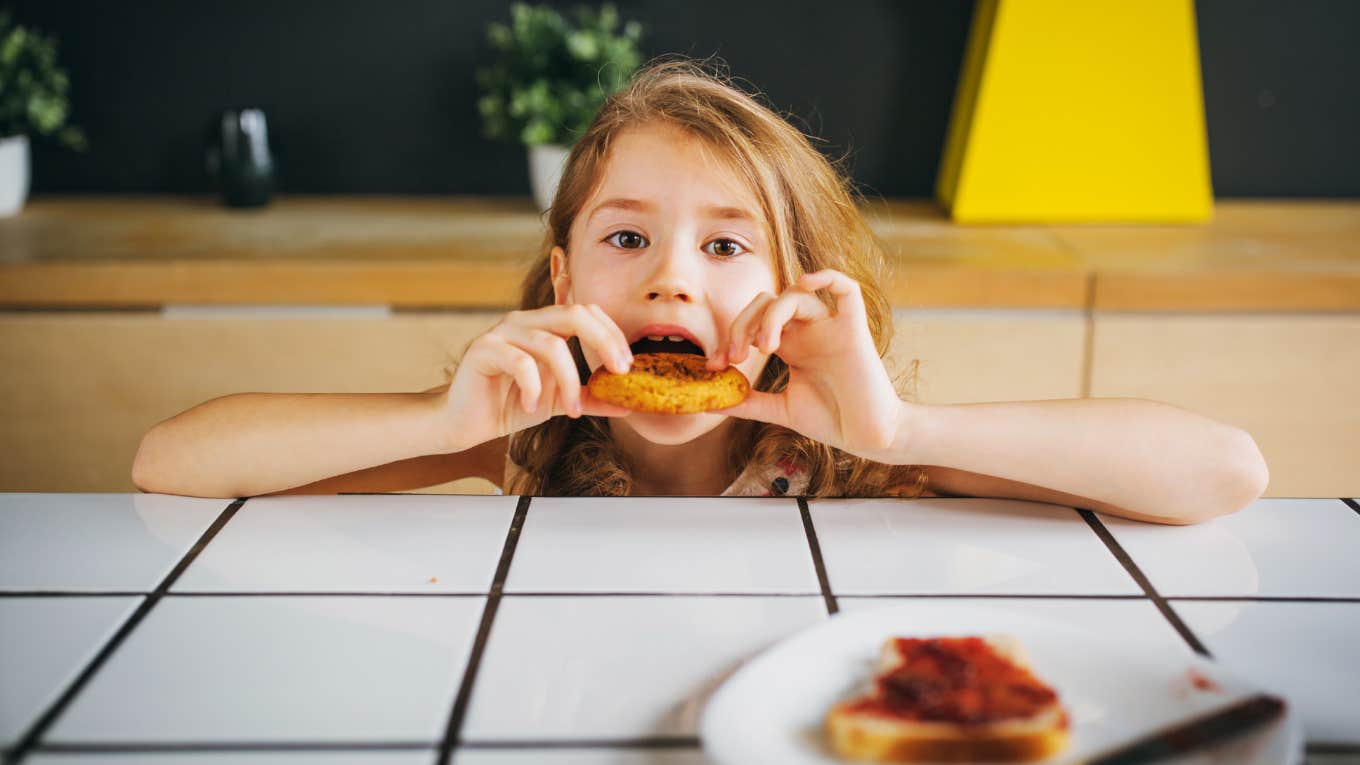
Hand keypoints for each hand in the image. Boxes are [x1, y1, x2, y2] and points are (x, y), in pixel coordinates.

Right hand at [440, 304, 634, 451]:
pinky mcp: (483, 349)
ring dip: (568, 381)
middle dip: (603, 342)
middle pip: (574, 314)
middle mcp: (526, 321)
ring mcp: (503, 332)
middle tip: (618, 373)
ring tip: (571, 410)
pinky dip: (533, 387)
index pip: (587, 312)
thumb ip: (591, 399)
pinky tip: (531, 405)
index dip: (612, 334)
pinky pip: (519, 362)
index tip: (627, 366)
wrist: (466, 421)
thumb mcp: (560, 402)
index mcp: (546, 326)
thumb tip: (628, 405)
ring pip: (550, 344)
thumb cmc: (511, 404)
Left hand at [711, 269, 906, 459]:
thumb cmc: (831, 420)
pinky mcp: (854, 331)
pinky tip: (805, 281)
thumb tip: (713, 401)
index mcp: (791, 344)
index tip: (715, 366)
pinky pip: (847, 290)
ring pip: (795, 296)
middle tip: (736, 357)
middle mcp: (808, 330)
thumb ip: (749, 402)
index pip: (753, 321)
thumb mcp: (780, 410)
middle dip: (743, 325)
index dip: (730, 337)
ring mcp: (831, 328)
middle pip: (767, 303)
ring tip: (764, 348)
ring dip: (771, 316)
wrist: (868, 437)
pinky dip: (828, 277)